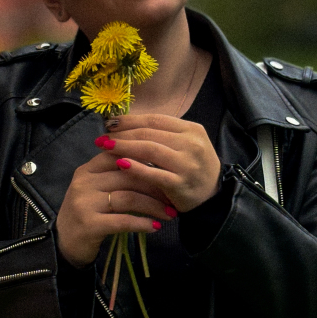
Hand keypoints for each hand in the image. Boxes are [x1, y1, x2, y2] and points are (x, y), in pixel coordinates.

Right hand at [56, 150, 174, 267]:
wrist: (64, 243)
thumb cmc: (88, 213)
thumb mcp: (97, 189)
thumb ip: (117, 176)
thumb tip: (155, 165)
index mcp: (88, 169)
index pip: (120, 155)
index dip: (146, 162)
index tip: (168, 171)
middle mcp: (84, 182)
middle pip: (128, 176)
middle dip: (155, 186)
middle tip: (174, 197)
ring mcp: (84, 203)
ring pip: (128, 198)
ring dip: (153, 206)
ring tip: (169, 214)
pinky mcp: (89, 224)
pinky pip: (122, 221)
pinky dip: (142, 224)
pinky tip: (154, 227)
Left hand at [98, 114, 221, 213]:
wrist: (213, 197)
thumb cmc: (193, 168)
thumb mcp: (186, 145)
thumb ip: (164, 134)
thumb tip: (128, 124)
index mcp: (192, 130)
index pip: (155, 120)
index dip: (130, 120)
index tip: (110, 123)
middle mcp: (191, 144)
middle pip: (149, 133)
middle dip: (122, 133)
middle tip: (103, 137)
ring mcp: (186, 164)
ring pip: (149, 150)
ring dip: (124, 147)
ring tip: (106, 147)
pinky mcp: (180, 184)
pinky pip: (153, 174)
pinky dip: (135, 168)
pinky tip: (119, 164)